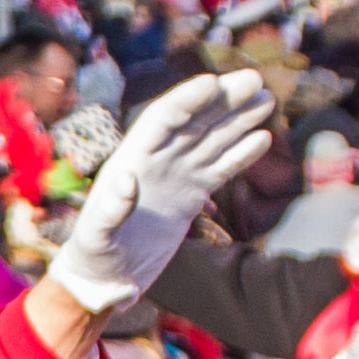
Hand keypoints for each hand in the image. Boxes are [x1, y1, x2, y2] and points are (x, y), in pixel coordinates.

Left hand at [40, 72, 277, 319]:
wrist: (106, 278)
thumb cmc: (93, 256)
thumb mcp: (95, 237)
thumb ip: (109, 211)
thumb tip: (127, 181)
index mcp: (131, 159)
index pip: (162, 118)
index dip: (187, 99)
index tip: (213, 82)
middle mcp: (157, 160)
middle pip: (194, 120)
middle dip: (223, 99)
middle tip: (254, 80)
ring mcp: (176, 174)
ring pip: (213, 139)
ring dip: (238, 119)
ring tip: (266, 98)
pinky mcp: (192, 194)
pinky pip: (221, 168)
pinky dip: (241, 154)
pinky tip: (263, 137)